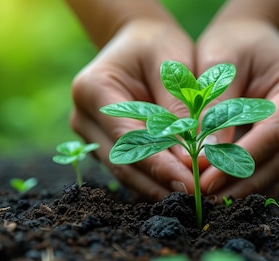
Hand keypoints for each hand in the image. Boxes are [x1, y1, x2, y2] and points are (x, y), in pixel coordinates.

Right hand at [69, 19, 197, 199]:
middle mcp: (83, 116)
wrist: (139, 41)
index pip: (129, 138)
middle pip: (122, 163)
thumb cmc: (158, 46)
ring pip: (125, 172)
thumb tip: (195, 158)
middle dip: (160, 184)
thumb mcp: (172, 66)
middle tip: (196, 200)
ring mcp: (89, 134)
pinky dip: (153, 181)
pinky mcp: (103, 146)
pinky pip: (129, 169)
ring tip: (191, 200)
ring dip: (157, 188)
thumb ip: (180, 109)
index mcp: (92, 89)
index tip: (190, 184)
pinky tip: (179, 190)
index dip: (160, 165)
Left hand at [196, 18, 278, 198]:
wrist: (254, 42)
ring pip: (275, 173)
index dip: (239, 161)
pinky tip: (218, 193)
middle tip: (201, 198)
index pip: (273, 134)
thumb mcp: (220, 63)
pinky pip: (271, 173)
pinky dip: (246, 185)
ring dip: (241, 189)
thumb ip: (216, 107)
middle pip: (278, 161)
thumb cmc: (234, 45)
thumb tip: (204, 157)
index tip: (205, 179)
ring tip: (205, 200)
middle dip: (239, 183)